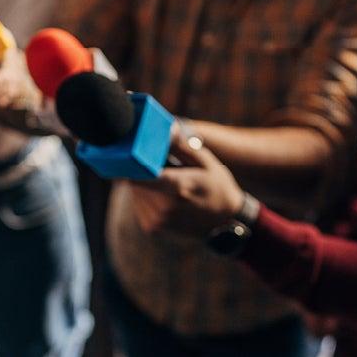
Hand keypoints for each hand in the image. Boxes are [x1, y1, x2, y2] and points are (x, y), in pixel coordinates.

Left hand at [128, 126, 245, 236]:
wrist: (224, 220)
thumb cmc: (216, 185)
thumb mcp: (205, 161)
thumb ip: (181, 146)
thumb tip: (166, 127)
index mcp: (178, 187)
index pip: (141, 175)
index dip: (131, 163)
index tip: (131, 152)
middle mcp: (165, 207)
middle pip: (135, 181)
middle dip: (141, 170)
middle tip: (159, 164)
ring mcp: (158, 220)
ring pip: (135, 192)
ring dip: (143, 183)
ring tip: (165, 180)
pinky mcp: (152, 228)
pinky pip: (138, 204)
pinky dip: (145, 196)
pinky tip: (164, 195)